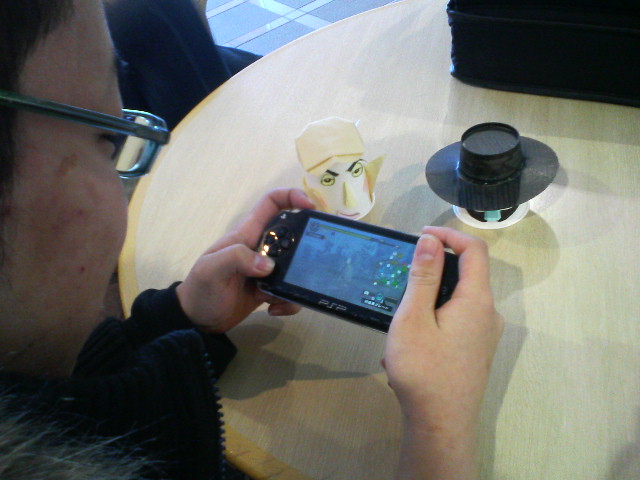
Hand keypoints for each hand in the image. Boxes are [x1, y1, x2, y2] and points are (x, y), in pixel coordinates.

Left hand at [176, 188, 314, 332]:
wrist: (196, 321)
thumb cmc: (201, 290)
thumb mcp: (211, 269)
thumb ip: (236, 258)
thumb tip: (269, 265)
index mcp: (247, 234)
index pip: (271, 203)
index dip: (291, 197)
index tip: (311, 206)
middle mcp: (260, 248)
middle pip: (293, 234)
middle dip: (308, 241)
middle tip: (317, 258)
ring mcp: (266, 271)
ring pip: (295, 266)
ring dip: (299, 280)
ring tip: (289, 295)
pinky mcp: (269, 291)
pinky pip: (289, 292)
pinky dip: (288, 302)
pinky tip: (274, 309)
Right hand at [383, 227, 502, 479]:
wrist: (441, 425)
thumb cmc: (424, 369)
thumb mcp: (414, 317)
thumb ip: (424, 276)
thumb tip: (431, 239)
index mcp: (477, 300)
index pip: (475, 250)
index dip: (449, 234)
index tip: (419, 235)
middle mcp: (488, 314)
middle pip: (467, 273)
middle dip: (433, 269)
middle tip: (402, 277)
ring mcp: (484, 334)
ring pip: (458, 299)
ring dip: (429, 298)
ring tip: (399, 318)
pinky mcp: (475, 350)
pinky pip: (456, 321)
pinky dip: (433, 319)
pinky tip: (410, 343)